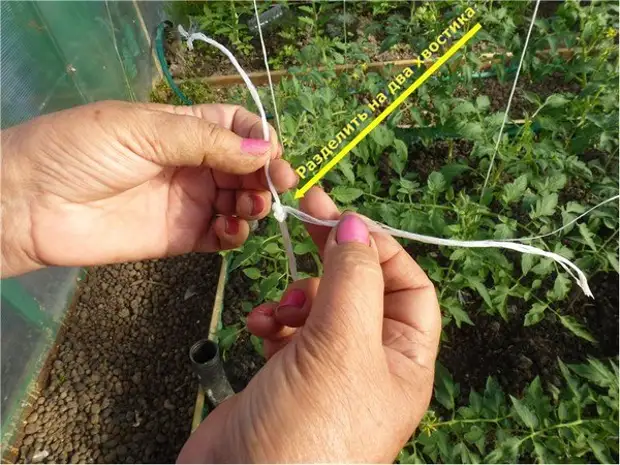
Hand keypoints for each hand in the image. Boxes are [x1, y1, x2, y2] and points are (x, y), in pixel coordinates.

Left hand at [0, 101, 296, 276]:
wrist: (30, 203)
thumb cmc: (81, 150)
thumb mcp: (144, 130)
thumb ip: (206, 141)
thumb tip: (265, 149)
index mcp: (184, 128)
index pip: (237, 128)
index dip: (259, 138)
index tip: (271, 153)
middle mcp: (192, 164)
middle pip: (246, 167)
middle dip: (266, 175)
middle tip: (278, 186)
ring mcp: (188, 202)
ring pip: (240, 202)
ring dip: (255, 204)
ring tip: (248, 207)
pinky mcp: (181, 237)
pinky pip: (222, 236)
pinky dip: (236, 234)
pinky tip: (230, 230)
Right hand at [178, 187, 440, 462]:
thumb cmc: (307, 435)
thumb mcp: (341, 346)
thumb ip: (352, 279)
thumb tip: (357, 225)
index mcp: (403, 360)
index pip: (410, 287)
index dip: (381, 250)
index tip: (344, 220)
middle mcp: (370, 364)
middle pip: (361, 289)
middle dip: (335, 256)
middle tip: (308, 214)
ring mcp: (327, 370)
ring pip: (320, 305)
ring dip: (297, 293)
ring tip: (281, 306)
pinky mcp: (287, 374)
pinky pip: (288, 327)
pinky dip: (274, 317)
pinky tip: (261, 325)